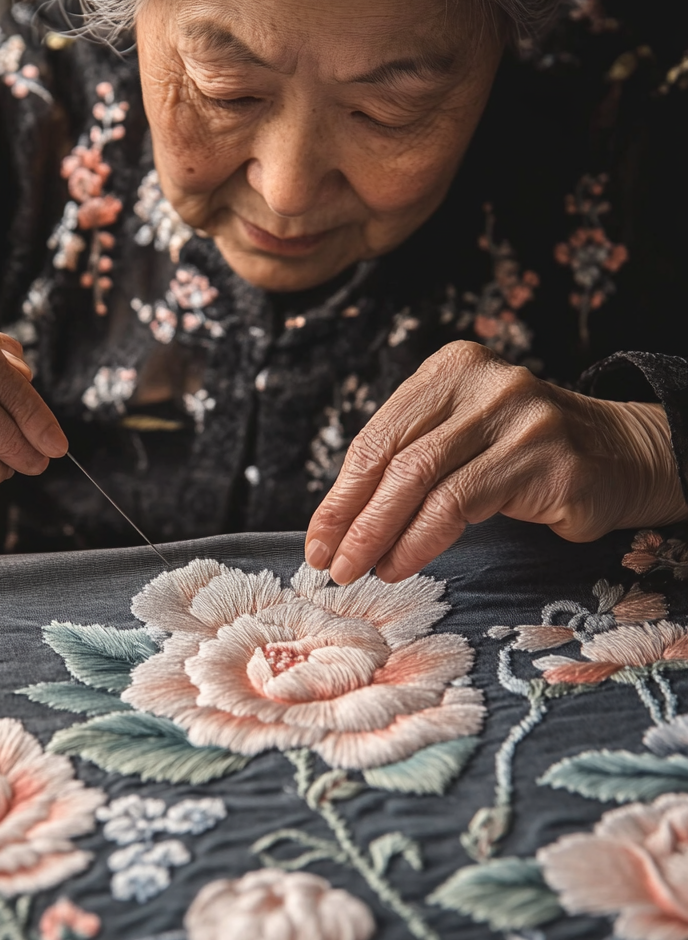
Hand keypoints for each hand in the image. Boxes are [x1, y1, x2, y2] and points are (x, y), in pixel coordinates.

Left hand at [305, 341, 687, 583]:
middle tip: (329, 563)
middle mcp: (484, 384)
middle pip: (394, 458)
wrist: (621, 456)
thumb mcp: (458, 441)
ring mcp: (519, 418)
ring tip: (359, 570)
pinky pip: (461, 504)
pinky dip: (420, 540)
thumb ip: (407, 461)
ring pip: (422, 480)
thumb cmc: (520, 456)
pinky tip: (400, 564)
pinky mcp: (546, 460)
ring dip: (379, 535)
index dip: (341, 493)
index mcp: (450, 370)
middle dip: (352, 518)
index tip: (318, 538)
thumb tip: (339, 521)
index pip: (377, 436)